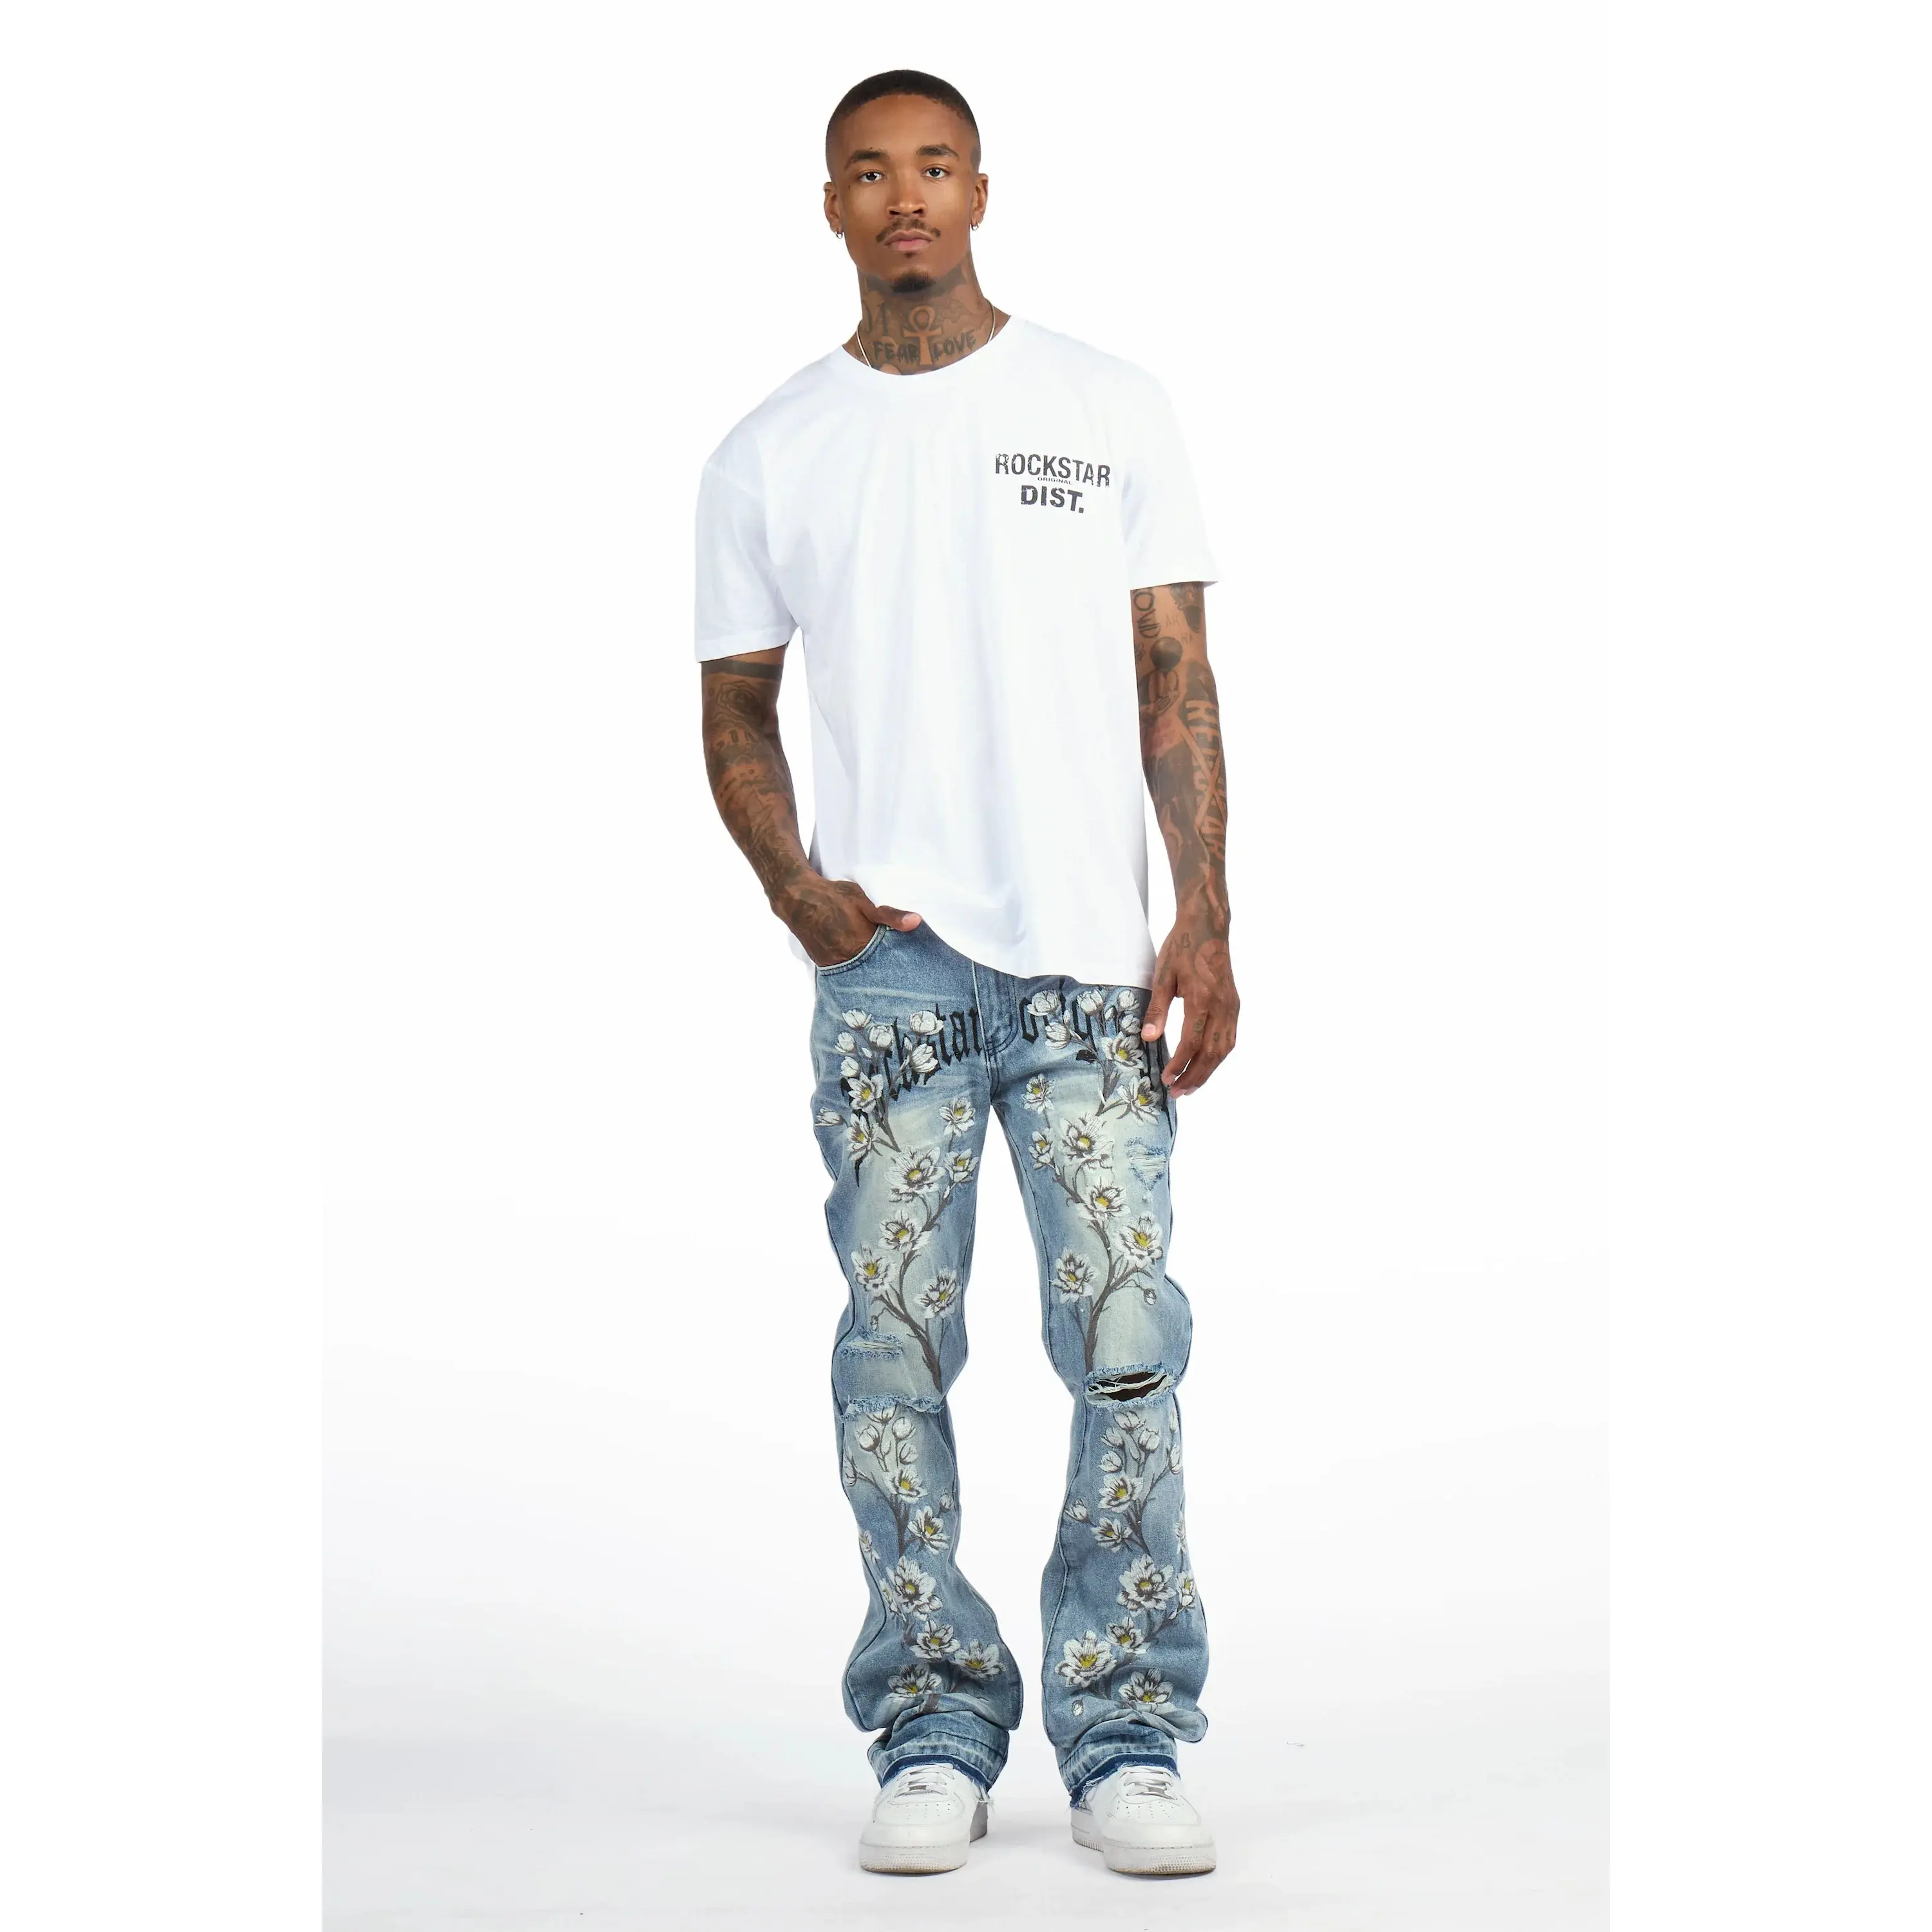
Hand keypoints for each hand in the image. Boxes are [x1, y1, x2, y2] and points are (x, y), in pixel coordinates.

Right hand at [773, 869, 921, 966]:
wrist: (797, 899)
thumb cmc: (834, 897)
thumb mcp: (864, 902)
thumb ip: (890, 916)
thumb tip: (916, 922)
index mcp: (861, 947)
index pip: (887, 966)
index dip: (899, 968)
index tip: (912, 973)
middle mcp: (846, 961)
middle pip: (873, 973)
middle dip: (885, 975)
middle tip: (901, 977)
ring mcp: (834, 965)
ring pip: (858, 975)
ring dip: (869, 974)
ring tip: (884, 976)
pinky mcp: (824, 965)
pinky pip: (844, 973)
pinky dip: (854, 971)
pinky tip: (863, 968)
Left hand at [1139, 902, 1237, 1094]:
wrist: (1208, 927)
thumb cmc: (1182, 948)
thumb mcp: (1163, 975)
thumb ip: (1156, 1009)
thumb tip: (1148, 1038)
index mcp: (1202, 999)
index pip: (1192, 1042)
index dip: (1180, 1064)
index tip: (1166, 1079)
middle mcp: (1222, 1006)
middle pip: (1212, 1053)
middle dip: (1194, 1076)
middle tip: (1177, 1093)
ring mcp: (1231, 1007)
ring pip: (1224, 1049)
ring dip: (1208, 1071)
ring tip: (1190, 1086)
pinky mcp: (1234, 1005)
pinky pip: (1229, 1038)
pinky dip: (1218, 1056)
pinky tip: (1206, 1064)